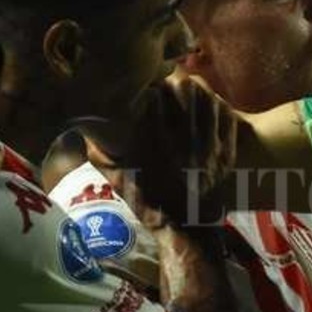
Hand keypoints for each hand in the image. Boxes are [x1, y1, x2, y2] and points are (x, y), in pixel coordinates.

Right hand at [99, 76, 238, 224]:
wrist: (188, 230)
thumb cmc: (151, 206)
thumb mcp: (120, 182)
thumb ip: (101, 157)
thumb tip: (84, 133)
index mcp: (155, 145)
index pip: (154, 100)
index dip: (151, 88)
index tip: (148, 88)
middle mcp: (182, 141)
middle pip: (183, 91)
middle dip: (175, 81)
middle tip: (170, 81)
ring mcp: (209, 146)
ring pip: (208, 99)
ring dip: (198, 89)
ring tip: (190, 88)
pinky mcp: (227, 152)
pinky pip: (226, 117)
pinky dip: (219, 106)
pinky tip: (211, 104)